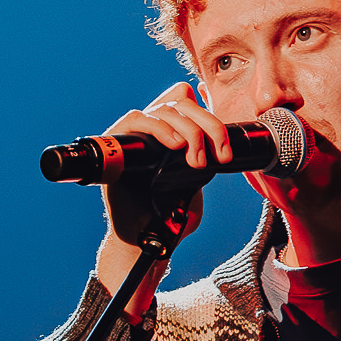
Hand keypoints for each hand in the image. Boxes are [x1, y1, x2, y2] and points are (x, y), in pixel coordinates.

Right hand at [93, 83, 222, 288]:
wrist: (143, 238)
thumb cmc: (167, 216)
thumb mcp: (194, 185)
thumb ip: (203, 163)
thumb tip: (218, 145)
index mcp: (172, 133)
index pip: (190, 102)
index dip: (210, 118)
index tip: (225, 152)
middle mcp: (153, 128)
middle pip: (183, 102)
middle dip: (208, 127)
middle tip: (219, 156)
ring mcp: (135, 133)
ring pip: (165, 109)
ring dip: (189, 131)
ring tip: (197, 161)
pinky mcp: (116, 142)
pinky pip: (137, 119)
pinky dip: (159, 128)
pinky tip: (175, 145)